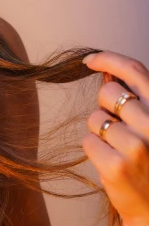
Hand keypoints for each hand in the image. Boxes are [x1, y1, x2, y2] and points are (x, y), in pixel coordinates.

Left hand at [82, 50, 148, 225]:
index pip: (136, 72)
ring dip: (99, 131)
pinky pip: (88, 141)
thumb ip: (134, 101)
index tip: (89, 60)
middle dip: (105, 108)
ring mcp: (137, 146)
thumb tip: (107, 72)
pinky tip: (110, 163)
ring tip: (118, 150)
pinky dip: (93, 149)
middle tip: (118, 130)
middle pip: (108, 94)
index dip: (109, 60)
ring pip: (95, 118)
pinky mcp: (116, 166)